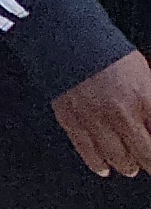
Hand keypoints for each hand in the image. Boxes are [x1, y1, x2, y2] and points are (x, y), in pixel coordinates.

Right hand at [53, 52, 150, 177]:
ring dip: (128, 166)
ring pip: (117, 157)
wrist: (66, 39)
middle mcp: (121, 113)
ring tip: (131, 167)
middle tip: (149, 162)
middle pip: (145, 153)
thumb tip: (150, 123)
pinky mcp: (72, 121)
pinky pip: (87, 151)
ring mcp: (95, 119)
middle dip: (150, 161)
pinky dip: (97, 164)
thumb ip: (150, 100)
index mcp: (144, 97)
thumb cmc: (106, 51)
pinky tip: (104, 168)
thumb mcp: (144, 73)